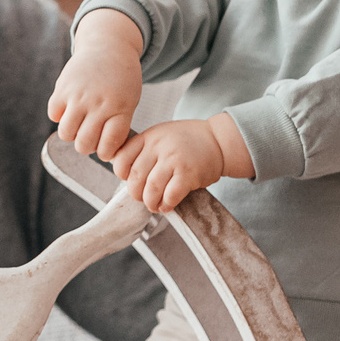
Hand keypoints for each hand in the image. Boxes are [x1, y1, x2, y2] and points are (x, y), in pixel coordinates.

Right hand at [49, 11, 144, 156]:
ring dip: (71, 133)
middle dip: (86, 146)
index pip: (107, 147)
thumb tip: (102, 153)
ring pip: (66, 133)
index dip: (105, 152)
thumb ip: (116, 126)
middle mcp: (98, 104)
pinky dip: (60, 116)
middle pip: (83, 145)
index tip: (105, 148)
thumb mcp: (129, 102)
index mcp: (119, 109)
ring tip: (79, 124)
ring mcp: (79, 95)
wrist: (109, 46)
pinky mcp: (62, 88)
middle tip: (90, 136)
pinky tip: (69, 108)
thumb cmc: (122, 80)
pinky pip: (54, 115)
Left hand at [108, 118, 235, 212]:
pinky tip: (167, 205)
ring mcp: (174, 160)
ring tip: (153, 205)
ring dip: (150, 202)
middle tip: (142, 198)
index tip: (128, 180)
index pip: (122, 159)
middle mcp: (159, 146)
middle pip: (135, 177)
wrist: (218, 140)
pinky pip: (170, 195)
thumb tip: (126, 174)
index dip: (121, 174)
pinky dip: (166, 204)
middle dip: (136, 193)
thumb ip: (143, 149)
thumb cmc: (188, 141)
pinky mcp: (188, 174)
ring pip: (151, 188)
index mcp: (149, 137)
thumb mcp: (161, 135)